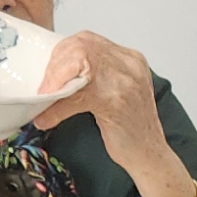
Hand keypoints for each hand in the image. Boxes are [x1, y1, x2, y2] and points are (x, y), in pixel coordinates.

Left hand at [29, 30, 172, 186]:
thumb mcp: (114, 92)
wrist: (151, 157)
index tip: (51, 73)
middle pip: (81, 47)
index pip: (87, 40)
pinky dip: (58, 108)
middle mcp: (129, 65)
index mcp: (129, 59)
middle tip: (46, 87)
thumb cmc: (130, 129)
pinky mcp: (116, 102)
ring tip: (45, 98)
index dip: (62, 53)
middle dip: (56, 65)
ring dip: (55, 83)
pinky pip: (77, 96)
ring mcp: (125, 81)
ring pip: (79, 66)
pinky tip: (48, 119)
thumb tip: (56, 73)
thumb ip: (94, 76)